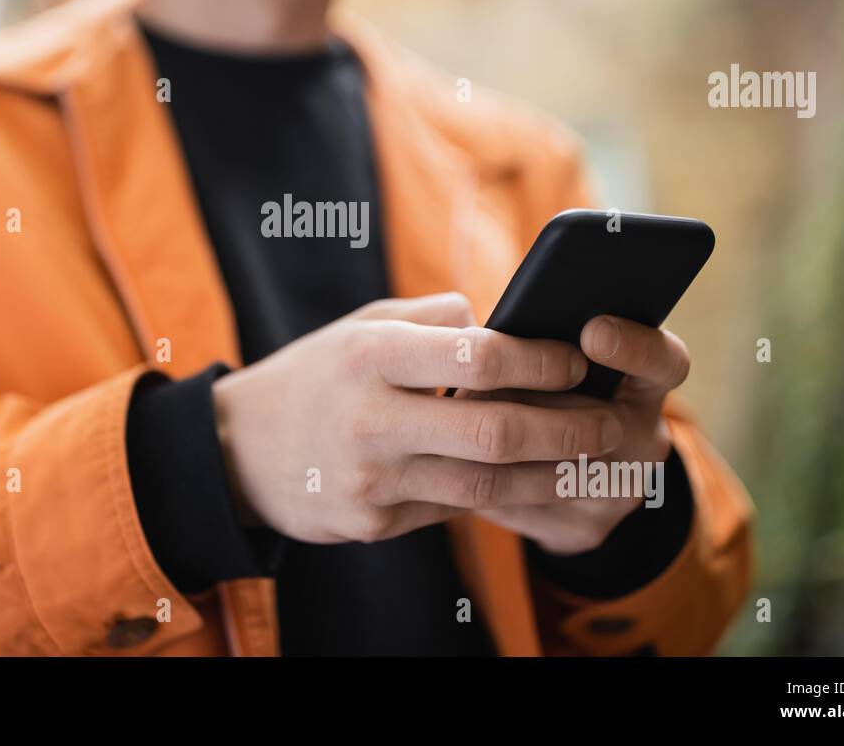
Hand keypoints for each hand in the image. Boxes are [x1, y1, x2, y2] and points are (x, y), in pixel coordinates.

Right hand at [212, 293, 618, 544]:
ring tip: (588, 460)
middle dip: (566, 428)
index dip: (540, 359)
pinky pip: (452, 508)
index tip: (576, 358)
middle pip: (495, 431)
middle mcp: (371, 419)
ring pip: (485, 484)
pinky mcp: (372, 524)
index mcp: (370, 355)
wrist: (237, 449)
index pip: (478, 356)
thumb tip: (501, 323)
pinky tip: (528, 480)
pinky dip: (495, 494)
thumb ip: (431, 319)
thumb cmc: (315, 374)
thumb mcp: (360, 326)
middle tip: (607, 421)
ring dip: (549, 474)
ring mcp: (371, 480)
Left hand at [472, 315, 688, 553]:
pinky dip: (488, 477)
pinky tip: (455, 457)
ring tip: (460, 410)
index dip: (636, 347)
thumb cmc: (551, 392)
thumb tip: (493, 330)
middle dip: (539, 401)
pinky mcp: (582, 530)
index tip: (593, 330)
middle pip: (606, 423)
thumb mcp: (562, 363)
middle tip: (486, 378)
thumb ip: (546, 343)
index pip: (665, 363)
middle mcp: (644, 442)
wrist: (571, 481)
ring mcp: (618, 493)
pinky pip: (528, 503)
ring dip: (505, 441)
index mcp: (645, 388)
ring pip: (561, 469)